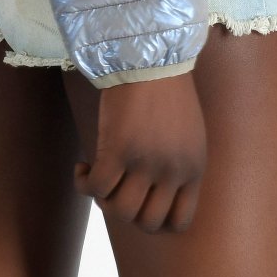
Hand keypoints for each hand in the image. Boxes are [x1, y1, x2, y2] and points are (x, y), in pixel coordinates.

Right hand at [73, 74, 206, 232]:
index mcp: (194, 169)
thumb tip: (153, 196)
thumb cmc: (166, 90)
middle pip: (147, 222)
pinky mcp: (118, 149)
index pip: (179, 221)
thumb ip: (178, 166)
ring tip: (98, 175)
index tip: (138, 200)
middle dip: (127, 211)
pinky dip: (84, 183)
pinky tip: (82, 166)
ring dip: (103, 200)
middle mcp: (173, 170)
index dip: (153, 219)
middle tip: (116, 187)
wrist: (149, 54)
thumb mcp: (188, 134)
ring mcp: (146, 162)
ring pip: (120, 211)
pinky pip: (95, 188)